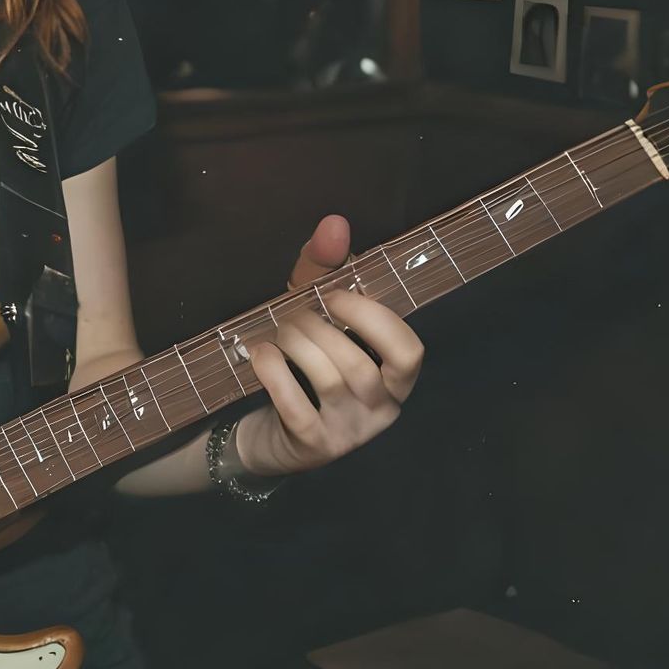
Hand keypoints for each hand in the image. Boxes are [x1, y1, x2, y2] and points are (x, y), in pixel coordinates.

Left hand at [236, 213, 423, 478]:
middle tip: (292, 315)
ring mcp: (348, 433)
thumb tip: (334, 222)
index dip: (374, 319)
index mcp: (394, 379)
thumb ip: (325, 268)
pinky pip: (296, 406)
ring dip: (295, 345)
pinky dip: (273, 372)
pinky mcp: (312, 446)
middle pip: (359, 364)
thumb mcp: (316, 313)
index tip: (336, 295)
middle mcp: (380, 410)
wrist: (272, 434)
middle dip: (319, 328)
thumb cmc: (303, 365)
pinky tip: (259, 355)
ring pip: (328, 380)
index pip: (409, 352)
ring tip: (278, 334)